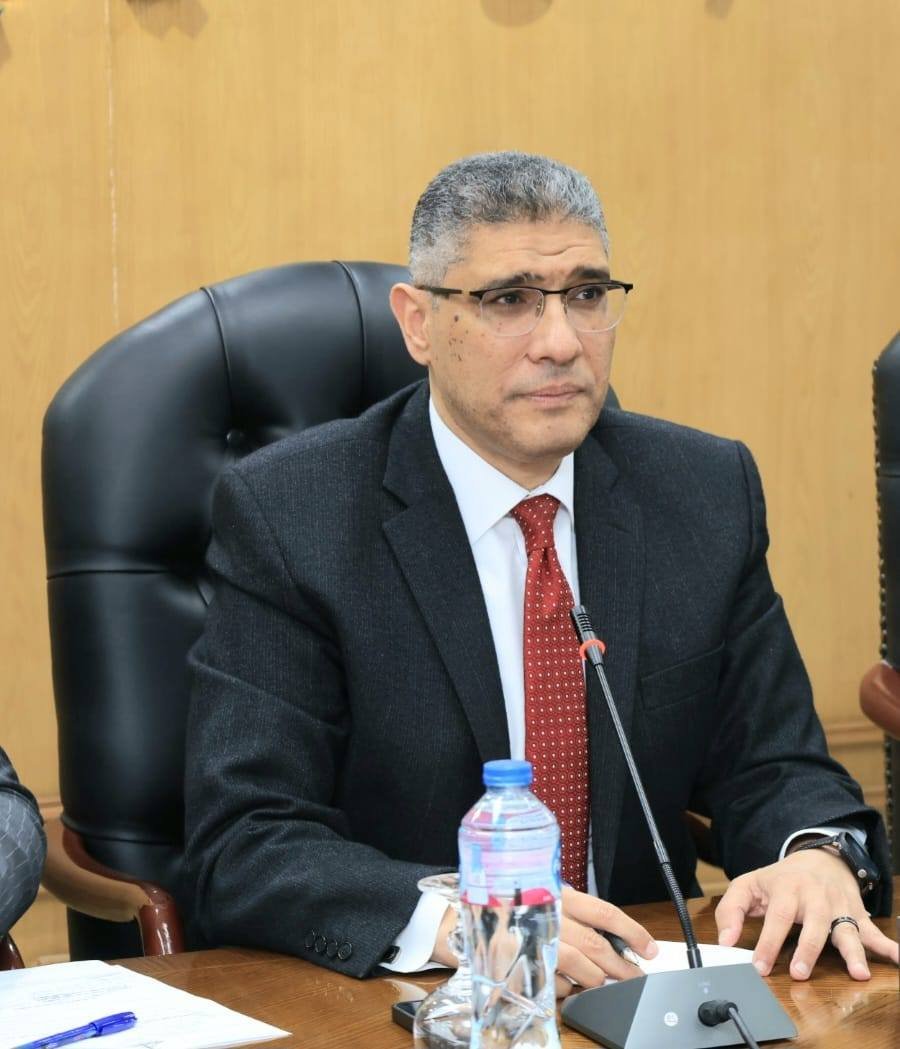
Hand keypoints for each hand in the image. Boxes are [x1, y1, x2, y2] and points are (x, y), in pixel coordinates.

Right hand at [430, 887, 657, 996]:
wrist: (460, 915)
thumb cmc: (506, 901)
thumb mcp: (541, 893)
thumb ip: (571, 910)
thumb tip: (609, 935)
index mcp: (557, 894)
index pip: (605, 913)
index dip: (633, 932)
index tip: (651, 948)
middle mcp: (549, 916)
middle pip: (598, 947)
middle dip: (622, 967)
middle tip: (634, 977)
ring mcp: (535, 943)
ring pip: (581, 970)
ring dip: (597, 981)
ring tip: (603, 983)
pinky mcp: (523, 967)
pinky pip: (557, 985)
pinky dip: (568, 989)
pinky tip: (568, 985)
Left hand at [715, 848, 897, 980]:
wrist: (818, 859)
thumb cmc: (780, 879)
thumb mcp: (749, 885)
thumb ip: (731, 911)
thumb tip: (725, 941)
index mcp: (787, 888)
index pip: (777, 916)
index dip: (768, 942)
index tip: (760, 967)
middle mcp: (815, 897)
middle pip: (813, 923)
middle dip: (808, 949)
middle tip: (801, 973)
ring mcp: (838, 907)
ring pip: (846, 929)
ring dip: (853, 951)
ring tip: (858, 972)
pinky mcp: (856, 915)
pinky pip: (873, 932)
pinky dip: (887, 947)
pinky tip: (897, 958)